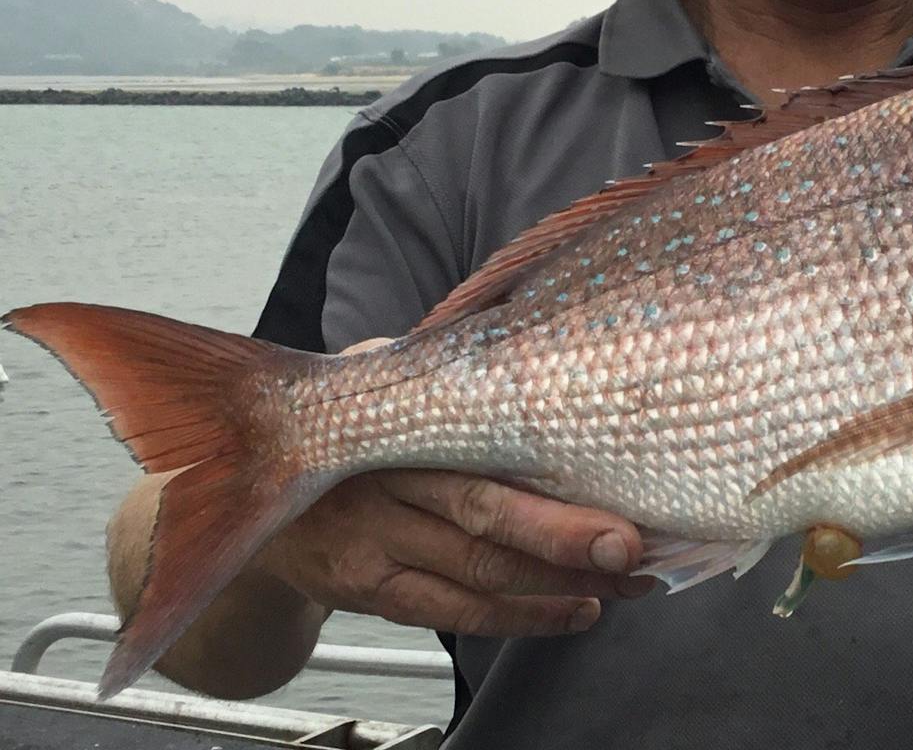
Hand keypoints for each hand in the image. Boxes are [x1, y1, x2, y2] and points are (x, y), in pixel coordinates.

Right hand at [255, 340, 652, 637]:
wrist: (252, 489)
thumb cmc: (349, 418)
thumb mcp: (376, 372)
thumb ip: (438, 359)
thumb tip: (532, 322)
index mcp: (395, 419)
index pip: (480, 440)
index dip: (548, 464)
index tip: (619, 468)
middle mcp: (384, 482)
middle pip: (485, 514)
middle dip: (567, 537)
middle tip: (634, 548)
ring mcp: (373, 543)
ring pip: (481, 572)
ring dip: (564, 583)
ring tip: (631, 579)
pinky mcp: (369, 590)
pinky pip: (458, 612)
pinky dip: (526, 616)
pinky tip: (581, 608)